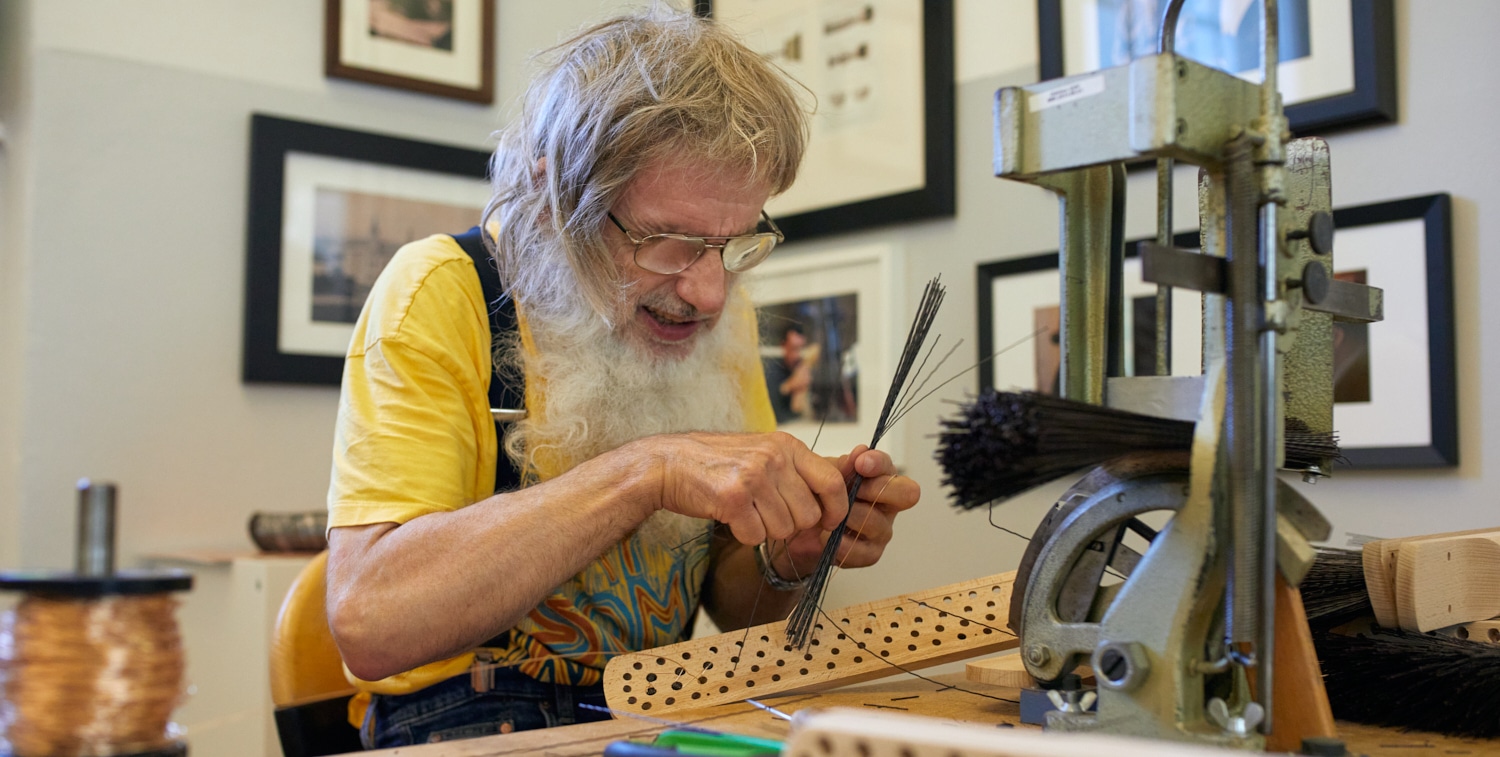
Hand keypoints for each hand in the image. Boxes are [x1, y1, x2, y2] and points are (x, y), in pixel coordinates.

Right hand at [647, 431, 849, 545]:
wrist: (668, 463)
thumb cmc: (717, 462)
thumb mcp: (763, 452)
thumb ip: (795, 472)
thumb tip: (830, 506)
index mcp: (786, 445)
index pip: (832, 482)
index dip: (836, 509)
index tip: (828, 523)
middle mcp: (774, 458)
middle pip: (808, 515)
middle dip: (791, 525)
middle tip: (766, 515)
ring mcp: (753, 477)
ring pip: (783, 529)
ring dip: (765, 529)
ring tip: (746, 511)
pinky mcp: (733, 498)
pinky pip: (756, 536)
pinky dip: (744, 535)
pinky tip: (731, 517)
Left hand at [771, 446, 918, 575]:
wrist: (799, 529)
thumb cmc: (818, 496)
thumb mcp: (826, 475)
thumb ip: (844, 465)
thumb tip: (862, 451)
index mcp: (880, 479)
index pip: (892, 468)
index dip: (879, 464)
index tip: (860, 463)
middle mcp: (887, 504)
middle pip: (906, 494)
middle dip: (876, 489)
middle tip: (852, 490)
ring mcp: (882, 530)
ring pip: (876, 522)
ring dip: (850, 517)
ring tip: (829, 516)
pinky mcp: (870, 554)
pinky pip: (863, 551)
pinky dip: (842, 543)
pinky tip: (826, 537)